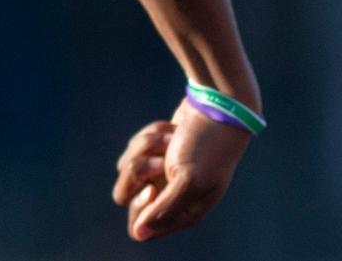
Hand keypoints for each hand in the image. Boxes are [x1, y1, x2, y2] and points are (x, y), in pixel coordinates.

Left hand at [112, 97, 249, 240]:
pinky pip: (133, 148)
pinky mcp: (154, 152)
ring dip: (147, 147)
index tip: (151, 187)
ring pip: (126, 166)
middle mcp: (169, 196)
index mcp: (183, 212)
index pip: (139, 225)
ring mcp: (160, 173)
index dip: (139, 206)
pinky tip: (171, 130)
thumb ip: (164, 209)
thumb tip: (139, 234)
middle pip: (124, 194)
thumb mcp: (188, 180)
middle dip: (140, 171)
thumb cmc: (207, 147)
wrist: (217, 109)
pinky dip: (150, 135)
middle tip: (162, 160)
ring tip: (172, 140)